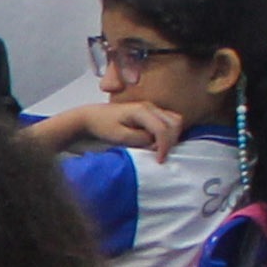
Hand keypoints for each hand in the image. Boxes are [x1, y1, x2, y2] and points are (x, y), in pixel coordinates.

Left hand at [73, 96, 188, 154]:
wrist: (92, 117)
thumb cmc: (103, 126)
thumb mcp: (119, 137)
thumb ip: (139, 140)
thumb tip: (155, 144)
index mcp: (141, 110)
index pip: (163, 129)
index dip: (164, 147)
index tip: (159, 161)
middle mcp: (150, 106)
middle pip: (175, 122)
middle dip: (171, 141)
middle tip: (159, 155)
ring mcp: (152, 108)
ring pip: (174, 121)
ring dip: (171, 136)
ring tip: (158, 150)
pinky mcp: (151, 113)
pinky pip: (168, 121)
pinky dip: (168, 133)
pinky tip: (156, 144)